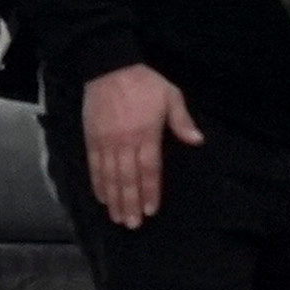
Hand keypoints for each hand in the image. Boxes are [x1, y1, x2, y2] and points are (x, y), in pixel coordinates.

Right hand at [81, 63, 198, 230]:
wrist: (108, 65)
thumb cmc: (143, 82)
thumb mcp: (169, 95)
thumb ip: (181, 120)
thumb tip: (198, 140)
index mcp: (146, 134)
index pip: (149, 169)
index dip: (150, 191)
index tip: (151, 211)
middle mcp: (125, 141)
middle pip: (128, 178)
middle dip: (130, 203)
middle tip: (133, 224)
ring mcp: (106, 141)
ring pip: (110, 176)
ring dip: (114, 199)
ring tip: (118, 218)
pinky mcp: (91, 137)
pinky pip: (94, 164)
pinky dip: (97, 182)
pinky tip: (101, 197)